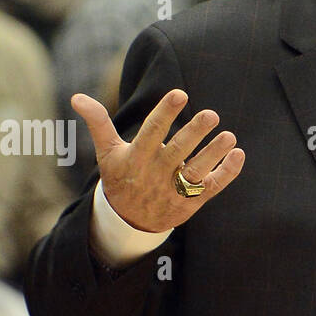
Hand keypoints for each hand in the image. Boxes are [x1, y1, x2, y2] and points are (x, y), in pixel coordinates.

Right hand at [71, 88, 244, 231]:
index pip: (152, 132)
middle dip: (195, 133)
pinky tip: (238, 155)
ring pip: (197, 171)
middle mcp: (157, 173)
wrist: (130, 222)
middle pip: (178, 152)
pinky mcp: (191, 201)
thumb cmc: (121, 177)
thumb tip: (76, 97)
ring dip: (214, 154)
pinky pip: (212, 187)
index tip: (179, 94)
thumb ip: (97, 122)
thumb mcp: (107, 152)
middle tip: (212, 114)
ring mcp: (175, 189)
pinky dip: (227, 173)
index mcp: (137, 158)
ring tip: (229, 136)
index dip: (165, 113)